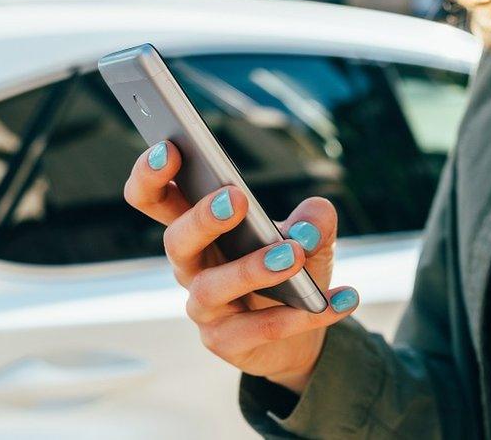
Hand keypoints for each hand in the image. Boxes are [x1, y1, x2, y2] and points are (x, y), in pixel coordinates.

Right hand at [124, 141, 359, 392]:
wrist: (302, 331)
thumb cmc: (290, 269)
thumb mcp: (309, 237)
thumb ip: (314, 220)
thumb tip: (315, 217)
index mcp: (197, 227)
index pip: (155, 198)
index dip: (152, 175)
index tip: (171, 148)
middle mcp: (191, 265)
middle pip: (175, 240)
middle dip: (201, 218)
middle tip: (234, 198)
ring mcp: (203, 307)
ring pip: (212, 287)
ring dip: (252, 268)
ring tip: (293, 254)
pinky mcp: (225, 342)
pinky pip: (258, 329)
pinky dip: (301, 315)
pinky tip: (339, 300)